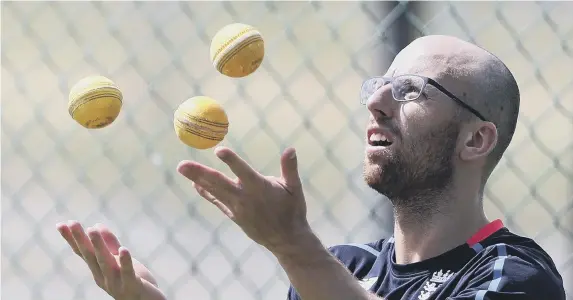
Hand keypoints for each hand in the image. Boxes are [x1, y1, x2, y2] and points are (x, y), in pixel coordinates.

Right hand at [56, 221, 166, 299]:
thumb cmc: (132, 282)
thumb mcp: (119, 260)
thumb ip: (110, 244)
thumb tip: (96, 225)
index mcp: (99, 270)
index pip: (83, 252)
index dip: (73, 239)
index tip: (61, 224)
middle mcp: (103, 277)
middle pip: (90, 256)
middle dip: (81, 239)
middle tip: (73, 223)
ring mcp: (116, 282)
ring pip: (105, 263)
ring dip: (99, 246)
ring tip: (92, 230)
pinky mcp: (132, 286)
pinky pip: (127, 273)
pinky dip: (125, 262)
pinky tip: (124, 249)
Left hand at [177, 146, 313, 253]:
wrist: (286, 239)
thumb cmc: (292, 210)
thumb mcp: (294, 188)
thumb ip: (290, 168)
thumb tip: (291, 149)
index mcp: (260, 188)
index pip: (243, 172)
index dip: (231, 161)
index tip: (218, 150)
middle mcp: (245, 198)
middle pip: (218, 183)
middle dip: (199, 173)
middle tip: (181, 164)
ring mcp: (237, 208)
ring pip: (214, 191)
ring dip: (196, 179)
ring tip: (181, 168)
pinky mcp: (234, 215)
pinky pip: (217, 202)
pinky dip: (206, 192)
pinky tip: (195, 184)